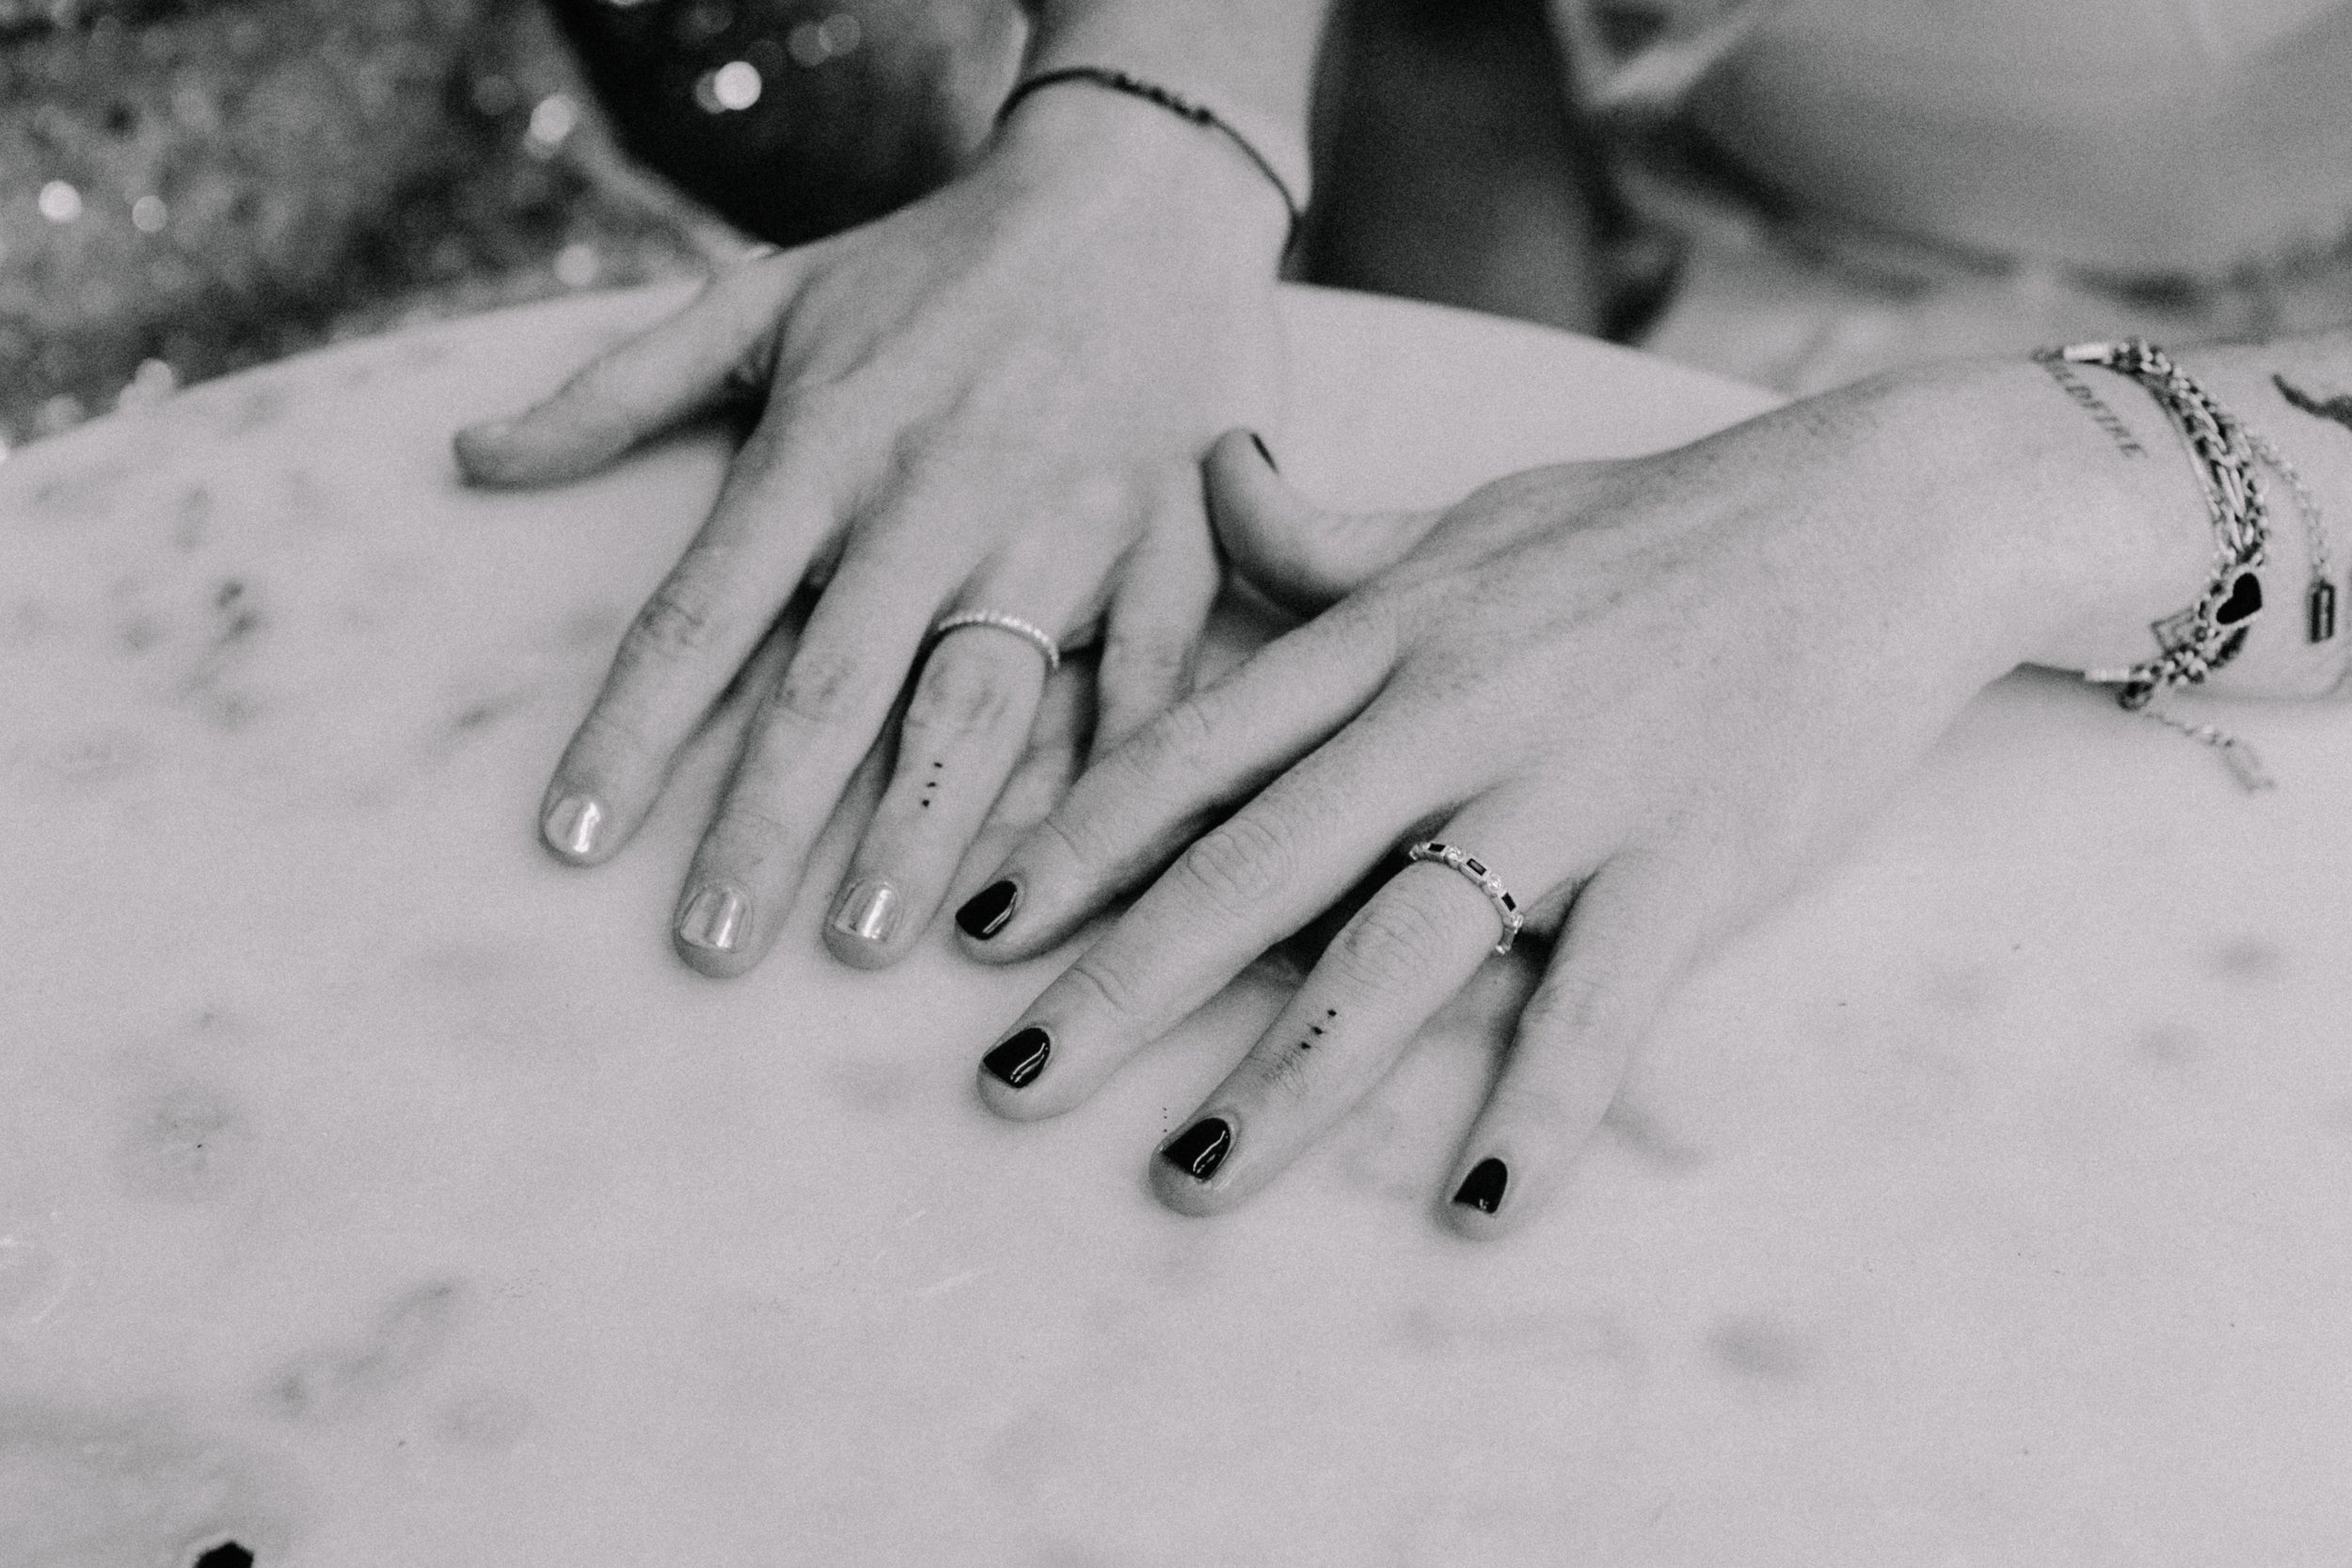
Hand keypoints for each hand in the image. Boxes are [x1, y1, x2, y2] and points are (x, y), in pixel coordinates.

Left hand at [454, 86, 1285, 974]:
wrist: (1142, 188)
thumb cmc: (937, 265)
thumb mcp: (766, 300)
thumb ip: (618, 389)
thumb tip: (472, 459)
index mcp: (823, 446)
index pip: (703, 613)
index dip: (632, 733)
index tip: (571, 845)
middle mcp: (936, 499)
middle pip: (831, 685)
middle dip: (767, 825)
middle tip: (710, 947)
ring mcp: (1064, 527)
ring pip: (982, 699)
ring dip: (923, 829)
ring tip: (866, 942)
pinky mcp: (1176, 545)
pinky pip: (1141, 684)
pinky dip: (1106, 782)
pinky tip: (1063, 879)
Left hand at [951, 363, 2216, 1234]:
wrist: (1880, 515)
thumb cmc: (1658, 526)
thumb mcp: (1472, 517)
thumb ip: (1325, 537)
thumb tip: (1209, 472)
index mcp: (1388, 634)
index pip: (1192, 751)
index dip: (1072, 847)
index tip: (975, 927)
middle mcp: (1451, 713)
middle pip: (1252, 867)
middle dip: (1117, 986)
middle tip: (1008, 1086)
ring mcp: (1571, 792)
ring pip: (1395, 953)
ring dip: (1282, 1081)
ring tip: (1186, 1178)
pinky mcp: (1692, 865)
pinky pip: (1597, 1008)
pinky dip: (1535, 1112)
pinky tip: (1471, 1208)